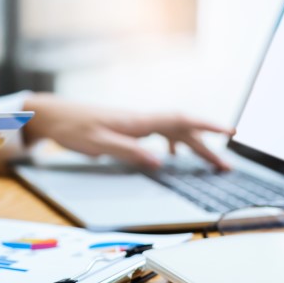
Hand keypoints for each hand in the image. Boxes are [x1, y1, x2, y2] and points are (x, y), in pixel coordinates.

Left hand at [23, 93, 233, 169]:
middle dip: (207, 147)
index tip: (231, 133)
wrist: (52, 115)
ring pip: (173, 132)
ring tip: (208, 162)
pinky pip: (159, 133)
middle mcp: (141, 120)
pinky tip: (171, 154)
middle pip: (183, 130)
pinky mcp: (127, 127)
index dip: (208, 127)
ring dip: (193, 146)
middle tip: (226, 167)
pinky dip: (172, 142)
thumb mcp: (99, 144)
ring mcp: (135, 123)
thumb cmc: (72, 129)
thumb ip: (129, 152)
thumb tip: (161, 162)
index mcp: (138, 122)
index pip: (181, 121)